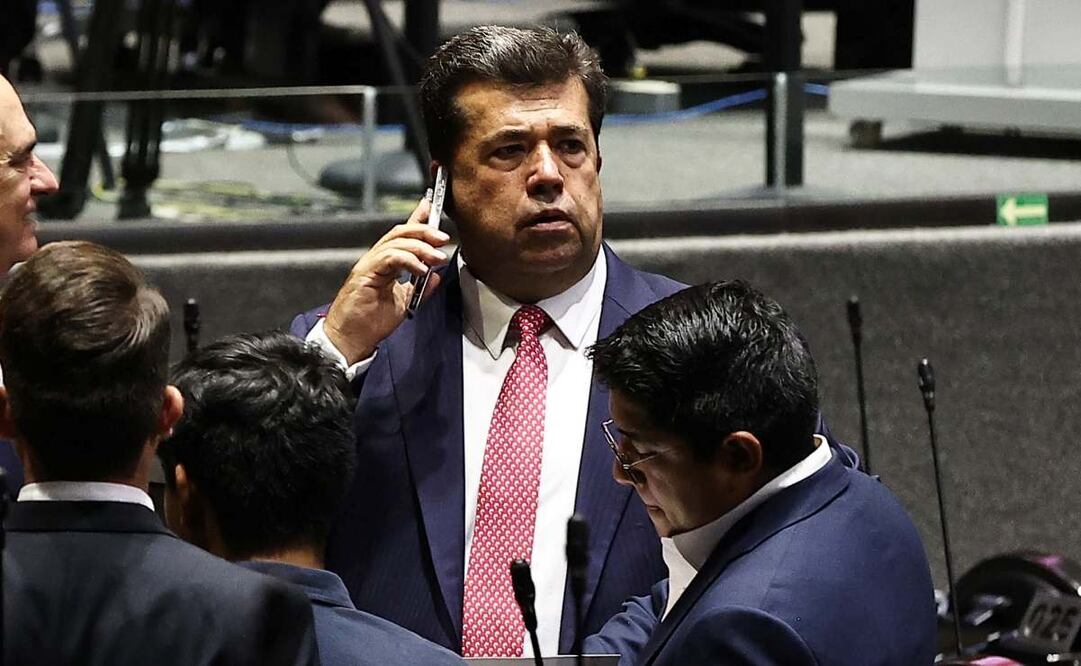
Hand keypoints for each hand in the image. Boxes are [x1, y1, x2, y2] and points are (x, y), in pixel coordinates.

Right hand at [323, 197, 449, 363]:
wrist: (350, 339)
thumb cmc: (370, 323)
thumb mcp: (404, 302)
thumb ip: (419, 287)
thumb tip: (435, 275)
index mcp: (384, 263)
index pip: (401, 236)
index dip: (417, 219)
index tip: (431, 207)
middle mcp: (375, 259)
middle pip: (400, 233)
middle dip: (424, 231)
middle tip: (443, 238)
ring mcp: (369, 264)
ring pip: (396, 242)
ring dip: (421, 247)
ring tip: (437, 257)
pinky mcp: (365, 273)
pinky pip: (389, 258)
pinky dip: (408, 260)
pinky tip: (421, 269)